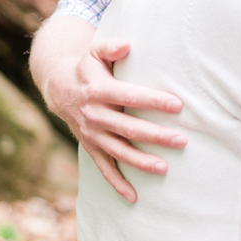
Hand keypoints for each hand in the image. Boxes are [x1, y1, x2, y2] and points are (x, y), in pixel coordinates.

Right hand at [42, 29, 187, 202]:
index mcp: (98, 90)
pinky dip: (117, 183)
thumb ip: (110, 46)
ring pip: (118, 151)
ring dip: (141, 161)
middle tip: (181, 140)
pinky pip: (104, 168)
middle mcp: (94, 115)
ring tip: (164, 168)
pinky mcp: (91, 147)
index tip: (177, 105)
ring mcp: (92, 134)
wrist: (59, 89)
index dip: (153, 101)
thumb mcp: (94, 51)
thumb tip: (128, 44)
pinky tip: (134, 197)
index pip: (129, 96)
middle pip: (128, 128)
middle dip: (155, 135)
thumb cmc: (87, 68)